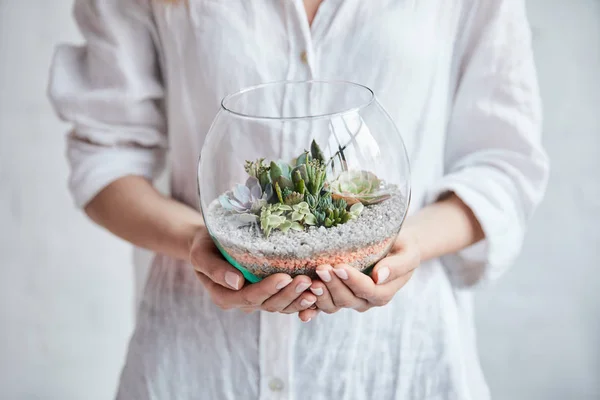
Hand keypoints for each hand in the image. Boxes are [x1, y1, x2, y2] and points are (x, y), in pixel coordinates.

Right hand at [190, 227, 316, 316]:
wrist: (210, 243)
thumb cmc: (204, 245)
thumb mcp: (201, 254)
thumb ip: (214, 269)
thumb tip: (236, 283)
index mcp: (226, 296)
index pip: (249, 297)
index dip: (267, 289)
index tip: (284, 277)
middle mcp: (243, 301)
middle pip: (269, 304)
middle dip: (288, 294)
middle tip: (306, 280)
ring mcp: (258, 299)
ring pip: (281, 306)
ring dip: (299, 299)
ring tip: (315, 287)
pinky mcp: (270, 293)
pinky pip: (288, 301)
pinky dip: (302, 300)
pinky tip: (317, 292)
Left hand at [299, 230, 420, 318]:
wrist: (395, 248)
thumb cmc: (403, 248)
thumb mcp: (408, 254)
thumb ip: (397, 266)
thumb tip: (380, 276)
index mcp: (383, 292)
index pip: (367, 290)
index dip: (352, 280)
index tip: (340, 266)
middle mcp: (365, 300)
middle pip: (347, 299)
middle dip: (333, 285)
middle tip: (321, 268)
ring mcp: (350, 300)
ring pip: (333, 305)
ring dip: (320, 295)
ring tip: (310, 281)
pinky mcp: (336, 296)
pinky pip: (322, 306)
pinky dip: (311, 308)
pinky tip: (301, 305)